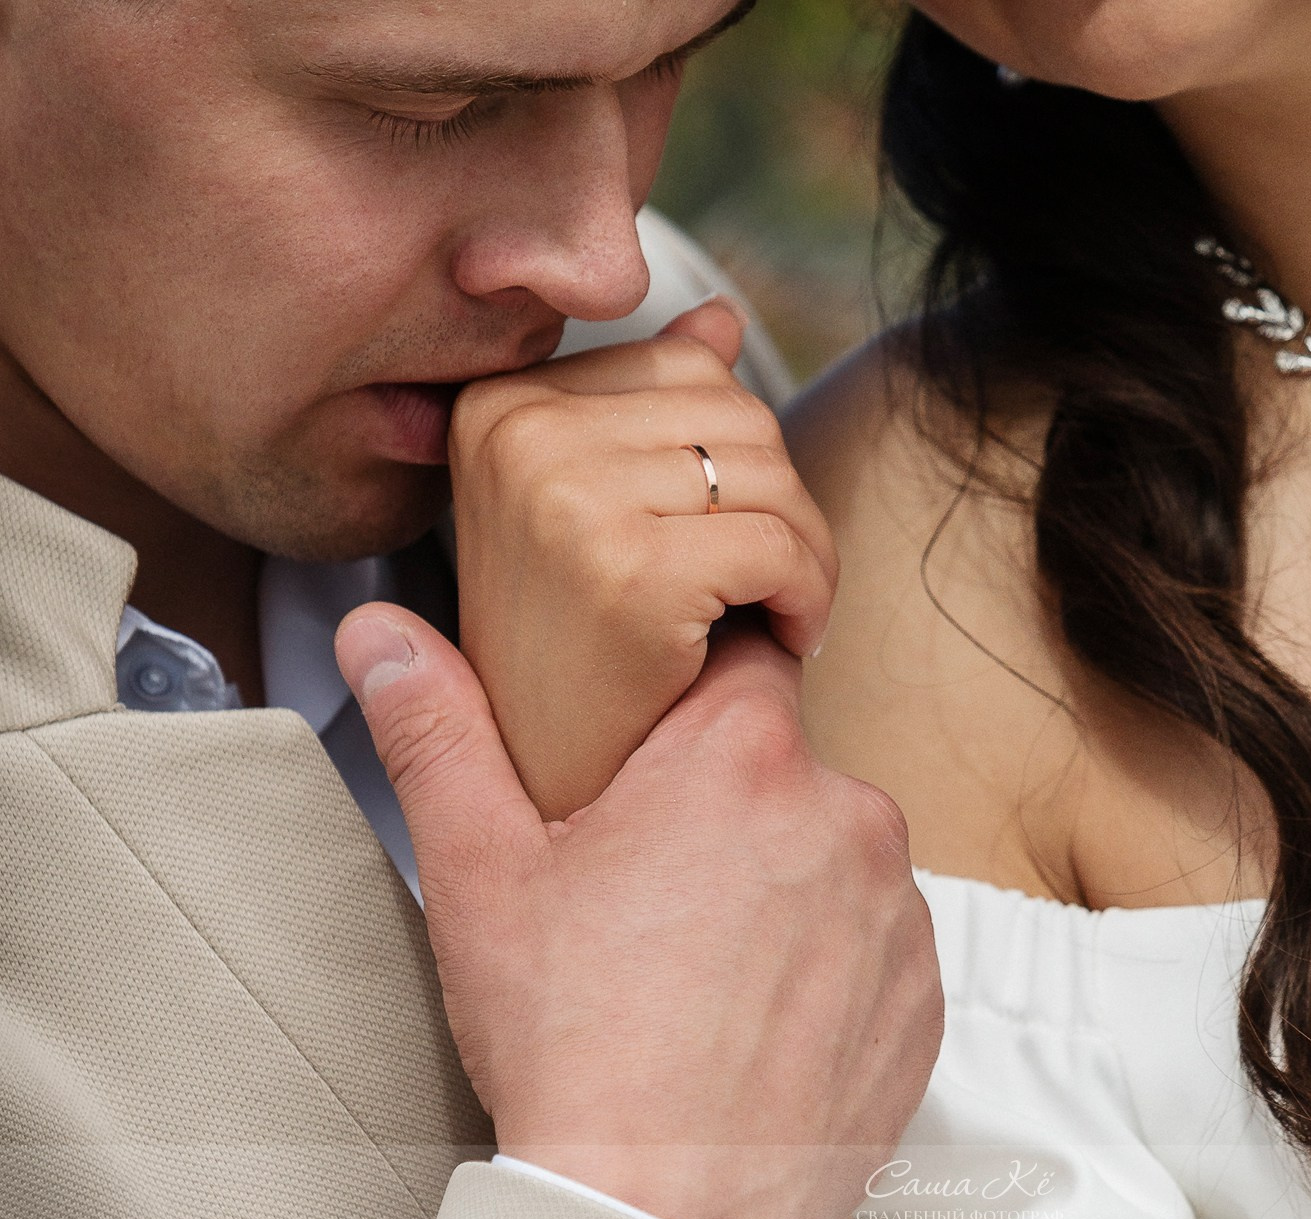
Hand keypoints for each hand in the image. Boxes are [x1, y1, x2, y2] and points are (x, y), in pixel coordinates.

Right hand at [335, 611, 942, 1218]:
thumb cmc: (572, 1045)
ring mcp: (899, 909)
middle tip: (651, 893)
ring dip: (785, 889)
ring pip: (834, 859)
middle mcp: (847, 814)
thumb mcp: (480, 876)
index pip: (740, 662)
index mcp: (743, 757)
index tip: (655, 756)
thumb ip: (437, 734)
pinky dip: (831, 970)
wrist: (663, 1217)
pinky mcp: (924, 997)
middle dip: (726, 810)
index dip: (692, 700)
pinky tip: (756, 1020)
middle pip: (784, 770)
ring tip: (701, 971)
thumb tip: (382, 632)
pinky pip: (879, 948)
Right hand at [449, 297, 837, 819]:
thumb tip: (716, 317)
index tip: (729, 528)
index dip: (734, 452)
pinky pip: (781, 543)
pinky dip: (810, 593)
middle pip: (737, 413)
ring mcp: (568, 501)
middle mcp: (520, 437)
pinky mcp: (631, 574)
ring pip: (770, 474)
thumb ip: (636, 411)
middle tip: (775, 583)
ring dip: (805, 549)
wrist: (548, 805)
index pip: (684, 363)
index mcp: (496, 409)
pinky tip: (789, 641)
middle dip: (780, 499)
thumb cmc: (573, 671)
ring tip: (781, 612)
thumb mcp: (581, 523)